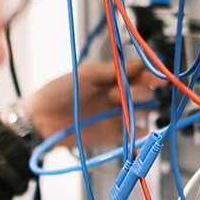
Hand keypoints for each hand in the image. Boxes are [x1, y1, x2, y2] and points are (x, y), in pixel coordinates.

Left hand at [23, 59, 162, 147]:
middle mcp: (119, 96)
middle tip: (118, 93)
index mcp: (114, 78)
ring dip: (138, 108)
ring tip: (117, 106)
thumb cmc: (59, 91)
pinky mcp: (114, 135)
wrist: (40, 119)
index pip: (142, 75)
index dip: (152, 74)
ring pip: (145, 112)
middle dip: (141, 91)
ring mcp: (118, 116)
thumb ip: (113, 70)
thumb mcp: (86, 74)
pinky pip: (135, 135)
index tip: (158, 77)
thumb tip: (139, 64)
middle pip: (147, 93)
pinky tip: (133, 129)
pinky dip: (139, 133)